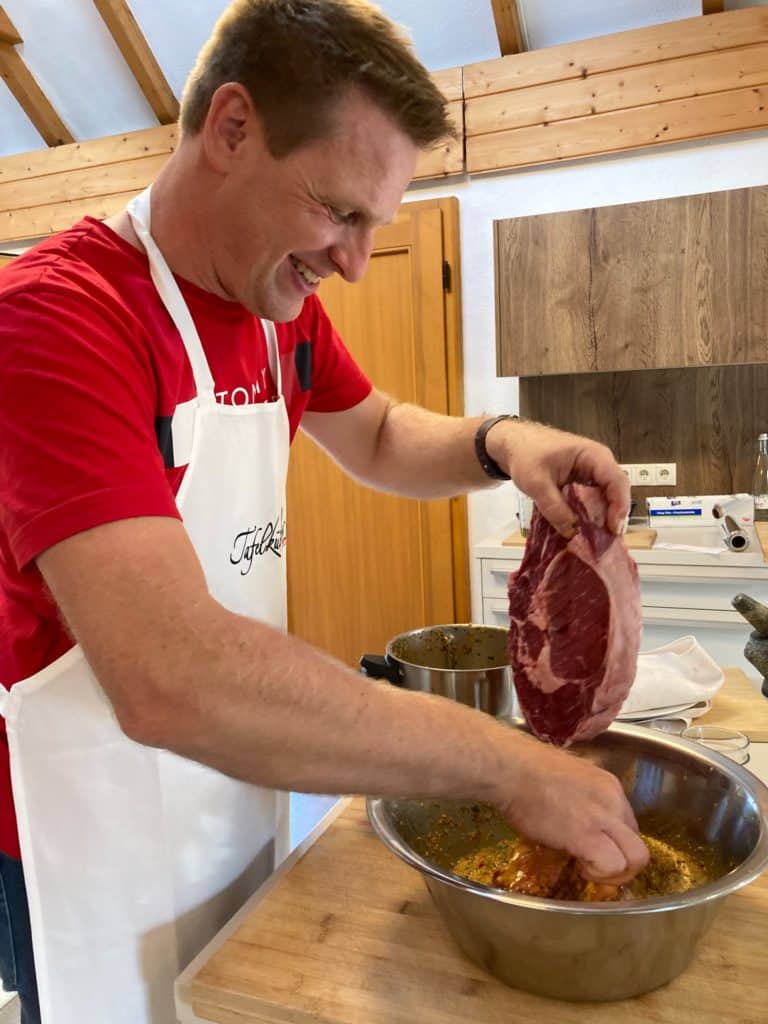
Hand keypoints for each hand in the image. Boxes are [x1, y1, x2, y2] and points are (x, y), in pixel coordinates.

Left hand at [485, 418, 628, 536]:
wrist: (515, 444)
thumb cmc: (526, 454)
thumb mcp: (537, 483)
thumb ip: (554, 508)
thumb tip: (571, 533)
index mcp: (593, 455)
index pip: (617, 481)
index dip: (619, 506)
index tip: (612, 529)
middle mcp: (599, 463)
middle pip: (617, 492)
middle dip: (614, 516)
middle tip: (607, 541)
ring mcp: (593, 473)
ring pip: (608, 498)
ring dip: (605, 518)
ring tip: (599, 540)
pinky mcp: (585, 482)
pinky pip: (596, 499)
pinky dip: (594, 514)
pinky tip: (587, 530)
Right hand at [494, 733, 648, 884]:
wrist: (510, 769)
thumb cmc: (524, 769)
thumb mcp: (566, 778)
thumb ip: (580, 796)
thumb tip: (573, 815)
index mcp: (607, 786)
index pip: (628, 823)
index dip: (614, 842)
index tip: (593, 847)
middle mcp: (613, 800)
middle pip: (638, 843)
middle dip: (623, 862)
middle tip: (597, 867)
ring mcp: (603, 818)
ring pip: (637, 858)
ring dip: (616, 873)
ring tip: (591, 871)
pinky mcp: (587, 836)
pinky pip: (613, 865)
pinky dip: (600, 874)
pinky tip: (580, 868)